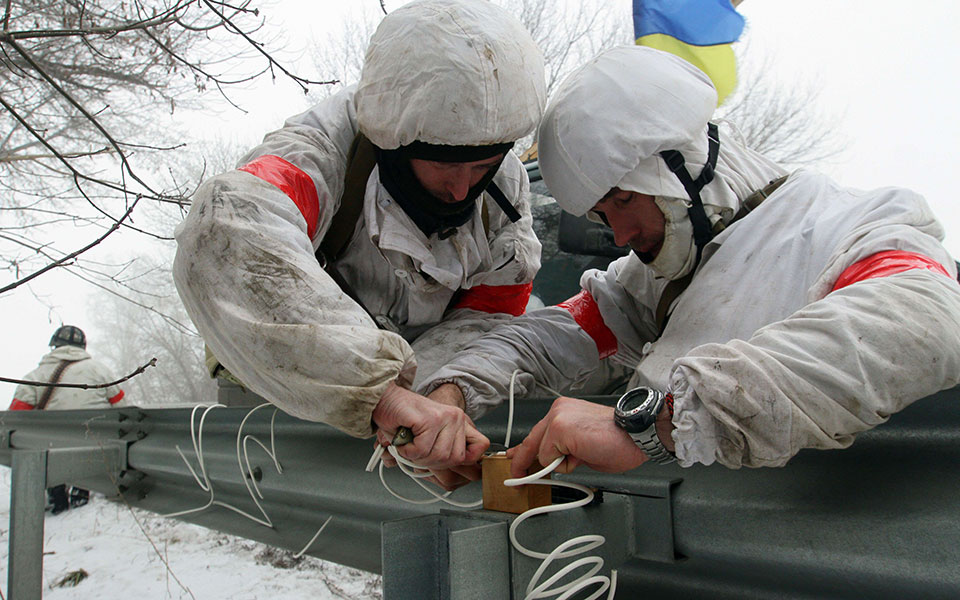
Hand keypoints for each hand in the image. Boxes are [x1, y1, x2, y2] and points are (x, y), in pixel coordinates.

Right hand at [373, 381, 488, 469]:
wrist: (384, 399)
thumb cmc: (402, 419)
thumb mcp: (429, 438)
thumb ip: (444, 453)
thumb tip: (458, 480)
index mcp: (459, 422)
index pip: (480, 448)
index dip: (468, 464)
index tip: (450, 466)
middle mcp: (456, 418)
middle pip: (454, 460)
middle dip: (431, 463)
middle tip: (417, 452)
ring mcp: (445, 417)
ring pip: (439, 456)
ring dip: (418, 457)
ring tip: (409, 444)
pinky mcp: (431, 419)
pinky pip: (422, 450)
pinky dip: (408, 451)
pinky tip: (403, 440)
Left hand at [506, 396, 647, 477]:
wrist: (637, 434)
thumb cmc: (618, 440)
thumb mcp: (583, 446)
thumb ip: (563, 450)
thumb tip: (547, 463)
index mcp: (563, 411)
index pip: (536, 433)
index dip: (521, 451)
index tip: (511, 458)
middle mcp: (558, 411)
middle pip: (532, 442)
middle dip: (524, 464)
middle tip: (518, 479)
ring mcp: (557, 418)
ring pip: (543, 453)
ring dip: (560, 463)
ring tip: (584, 455)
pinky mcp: (559, 429)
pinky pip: (551, 458)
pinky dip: (565, 464)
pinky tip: (583, 454)